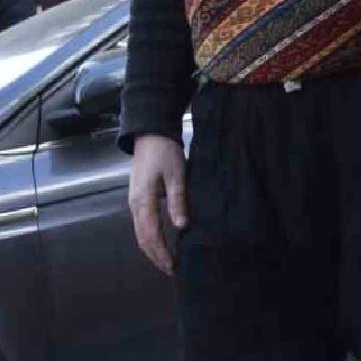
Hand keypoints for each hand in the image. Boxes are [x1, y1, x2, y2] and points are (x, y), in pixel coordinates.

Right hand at [129, 134, 186, 274]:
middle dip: (155, 256)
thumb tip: (182, 226)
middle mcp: (135, 206)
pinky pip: (142, 224)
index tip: (172, 266)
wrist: (151, 135)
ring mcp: (135, 203)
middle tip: (170, 270)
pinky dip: (150, 237)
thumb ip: (178, 200)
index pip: (151, 234)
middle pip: (143, 238)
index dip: (161, 252)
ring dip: (151, 248)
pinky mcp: (139, 199)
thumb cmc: (165, 153)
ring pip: (140, 233)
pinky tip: (160, 242)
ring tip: (166, 261)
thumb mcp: (176, 175)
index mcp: (143, 201)